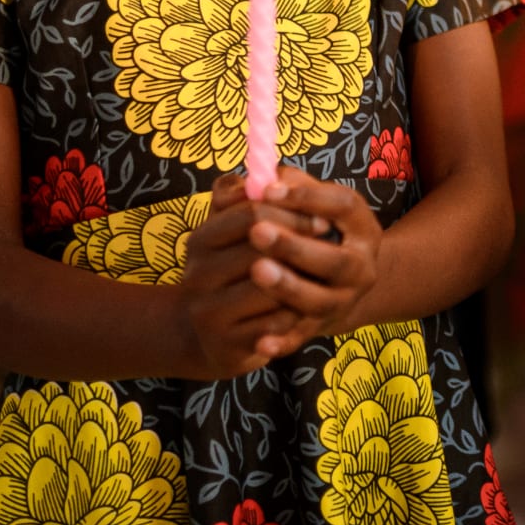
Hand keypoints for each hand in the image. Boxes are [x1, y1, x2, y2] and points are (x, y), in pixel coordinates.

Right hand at [178, 173, 310, 377]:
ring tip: (319, 276)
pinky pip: (276, 328)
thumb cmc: (236, 268)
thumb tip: (272, 176)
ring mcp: (208, 315)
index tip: (323, 220)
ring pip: (271, 291)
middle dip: (302, 244)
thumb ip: (252, 196)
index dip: (293, 212)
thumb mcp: (238, 228)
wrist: (211, 334)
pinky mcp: (225, 348)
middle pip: (262, 249)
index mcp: (201, 239)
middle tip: (328, 240)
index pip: (251, 213)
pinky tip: (302, 311)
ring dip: (302, 281)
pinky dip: (295, 317)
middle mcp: (196, 276)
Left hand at [242, 168, 383, 355]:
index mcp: (361, 226)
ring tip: (256, 271)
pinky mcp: (322, 327)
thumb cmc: (312, 229)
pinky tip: (260, 341)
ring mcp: (344, 300)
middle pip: (336, 260)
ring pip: (320, 301)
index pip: (343, 207)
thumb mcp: (310, 202)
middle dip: (295, 246)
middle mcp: (362, 266)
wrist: (340, 283)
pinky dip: (283, 341)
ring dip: (288, 287)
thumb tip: (256, 181)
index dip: (308, 197)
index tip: (268, 190)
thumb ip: (285, 186)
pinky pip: (301, 338)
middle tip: (256, 231)